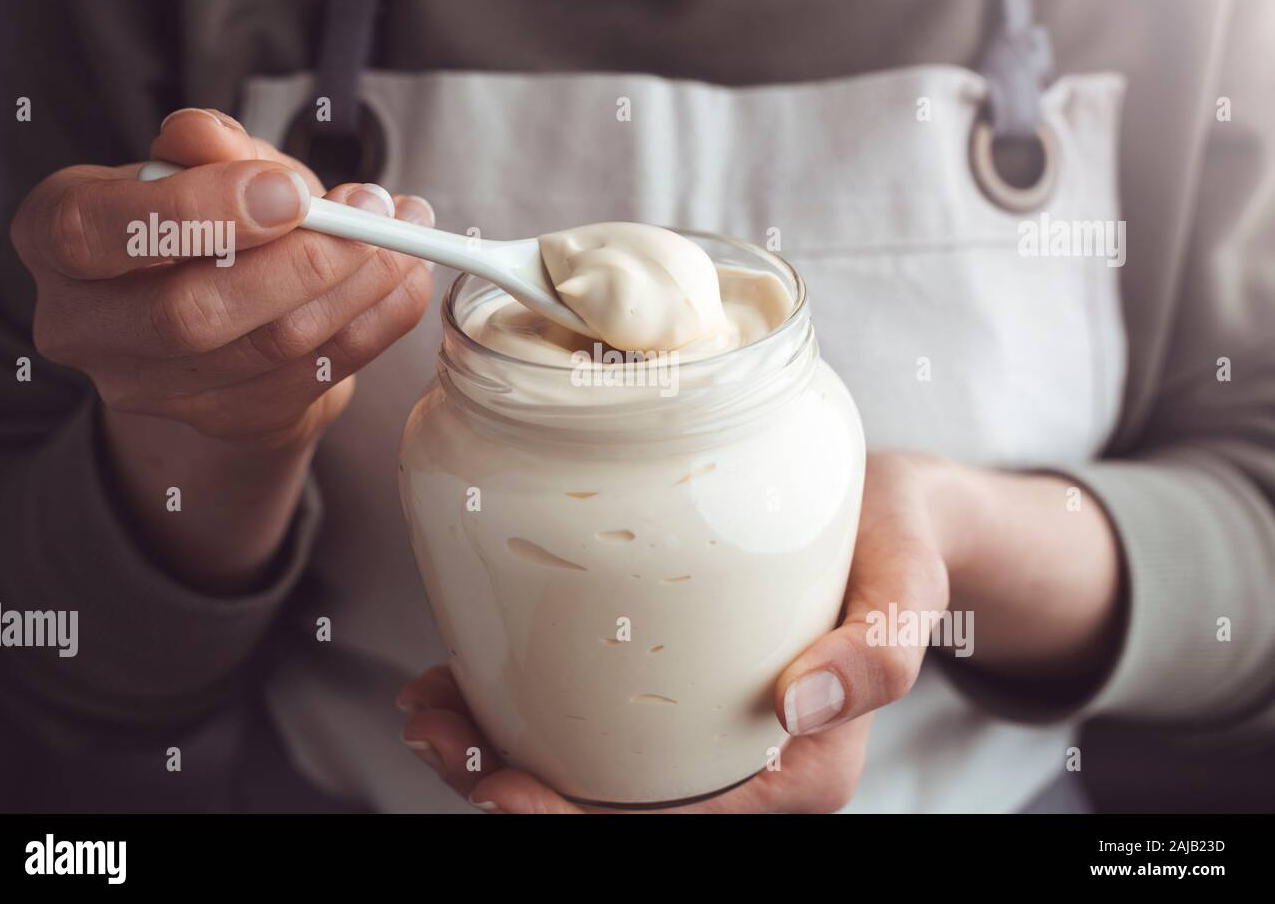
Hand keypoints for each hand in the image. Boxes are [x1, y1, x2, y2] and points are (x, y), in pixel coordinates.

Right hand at [10, 107, 435, 589]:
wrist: (215, 310)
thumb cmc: (198, 219)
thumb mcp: (195, 165)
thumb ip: (206, 147)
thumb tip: (208, 135)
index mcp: (54, 238)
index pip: (98, 233)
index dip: (200, 212)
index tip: (291, 190)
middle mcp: (86, 328)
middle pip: (193, 313)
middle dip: (301, 259)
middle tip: (373, 213)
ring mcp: (154, 389)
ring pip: (270, 346)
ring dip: (356, 286)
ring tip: (406, 235)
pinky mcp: (228, 419)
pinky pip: (318, 375)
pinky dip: (376, 323)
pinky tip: (405, 281)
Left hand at [396, 452, 1122, 811]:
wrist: (889, 513)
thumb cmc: (899, 546)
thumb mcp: (908, 584)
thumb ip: (880, 648)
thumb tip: (802, 701)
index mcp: (801, 770)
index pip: (678, 824)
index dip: (580, 820)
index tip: (499, 784)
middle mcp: (743, 765)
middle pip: (615, 806)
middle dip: (512, 785)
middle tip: (435, 732)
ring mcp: (703, 733)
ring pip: (589, 770)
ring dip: (497, 751)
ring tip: (428, 706)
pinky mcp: (674, 691)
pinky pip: (591, 722)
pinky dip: (518, 708)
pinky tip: (464, 677)